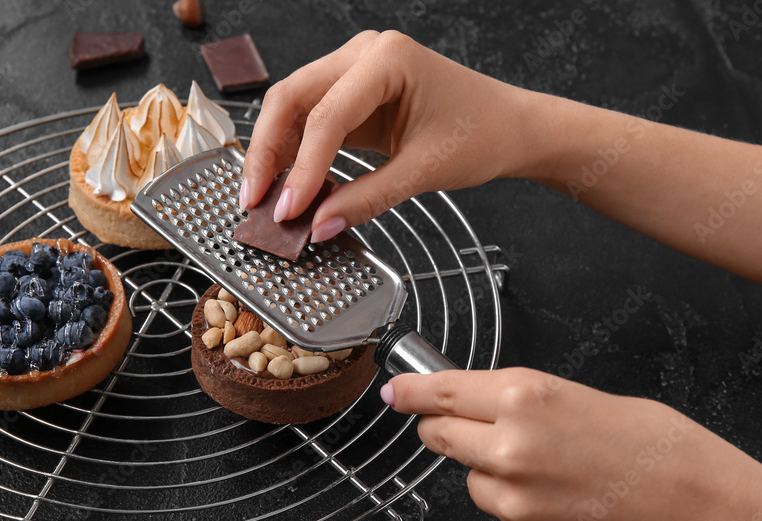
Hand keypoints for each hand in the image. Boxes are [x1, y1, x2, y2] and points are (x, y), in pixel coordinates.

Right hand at [242, 30, 535, 242]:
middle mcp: (364, 54)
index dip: (301, 168)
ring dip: (275, 153)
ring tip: (263, 199)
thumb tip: (319, 225)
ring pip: (294, 107)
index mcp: (388, 58)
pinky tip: (290, 185)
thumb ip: (367, 199)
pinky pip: (312, 120)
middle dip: (267, 152)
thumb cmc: (480, 134)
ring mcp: (355, 69)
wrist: (509, 127)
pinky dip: (297, 153)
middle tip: (252, 201)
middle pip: (292, 99)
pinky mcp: (354, 93)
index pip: (327, 116)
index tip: (287, 211)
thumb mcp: (424, 172)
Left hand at [383, 368, 761, 520]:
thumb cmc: (662, 451)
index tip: (395, 392)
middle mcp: (510, 446)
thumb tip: (483, 406)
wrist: (704, 515)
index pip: (442, 391)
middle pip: (440, 436)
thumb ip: (525, 403)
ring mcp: (513, 499)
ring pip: (473, 482)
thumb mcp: (588, 399)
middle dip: (449, 431)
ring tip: (556, 476)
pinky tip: (568, 506)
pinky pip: (504, 519)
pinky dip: (524, 512)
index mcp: (526, 396)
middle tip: (477, 431)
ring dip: (495, 477)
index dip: (412, 391)